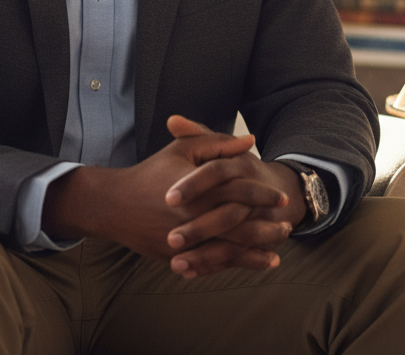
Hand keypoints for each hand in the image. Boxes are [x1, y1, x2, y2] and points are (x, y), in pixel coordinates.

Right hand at [41, 118, 289, 271]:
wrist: (117, 203)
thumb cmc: (153, 171)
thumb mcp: (183, 148)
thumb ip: (218, 143)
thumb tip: (250, 141)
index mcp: (199, 188)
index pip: (239, 191)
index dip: (263, 194)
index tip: (282, 198)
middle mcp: (195, 216)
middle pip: (239, 225)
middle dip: (266, 227)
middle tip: (287, 226)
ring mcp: (186, 240)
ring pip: (229, 249)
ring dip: (256, 251)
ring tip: (277, 249)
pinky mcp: (178, 256)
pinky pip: (212, 263)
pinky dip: (235, 264)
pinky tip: (253, 264)